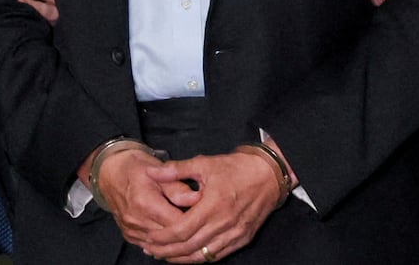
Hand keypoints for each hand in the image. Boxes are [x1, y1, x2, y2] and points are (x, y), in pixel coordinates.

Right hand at [90, 147, 198, 247]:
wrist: (110, 172)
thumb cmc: (135, 168)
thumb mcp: (159, 170)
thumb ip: (178, 186)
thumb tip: (197, 198)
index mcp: (145, 201)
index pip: (176, 222)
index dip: (194, 221)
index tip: (205, 215)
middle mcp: (136, 219)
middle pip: (169, 237)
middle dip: (187, 234)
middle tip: (201, 226)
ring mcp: (130, 229)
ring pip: (160, 246)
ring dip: (176, 242)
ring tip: (191, 234)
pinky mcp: (129, 235)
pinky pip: (149, 247)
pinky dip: (162, 245)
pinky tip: (173, 240)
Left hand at [137, 149, 287, 261]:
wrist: (268, 175)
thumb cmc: (236, 168)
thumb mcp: (204, 163)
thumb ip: (176, 170)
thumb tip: (152, 172)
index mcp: (213, 205)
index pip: (182, 230)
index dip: (164, 237)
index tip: (150, 238)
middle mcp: (224, 223)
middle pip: (190, 247)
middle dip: (168, 252)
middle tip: (151, 250)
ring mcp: (234, 234)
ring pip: (203, 255)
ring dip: (182, 258)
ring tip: (165, 256)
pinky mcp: (242, 239)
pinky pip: (217, 254)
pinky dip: (200, 258)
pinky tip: (188, 256)